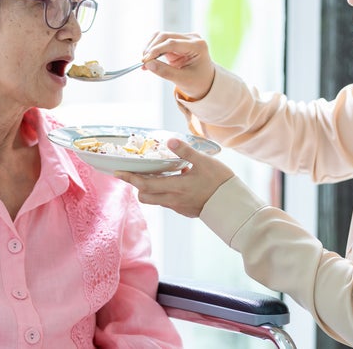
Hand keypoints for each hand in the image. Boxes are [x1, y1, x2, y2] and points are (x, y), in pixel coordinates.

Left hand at [115, 138, 234, 217]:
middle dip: (137, 186)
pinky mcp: (186, 211)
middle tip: (134, 173)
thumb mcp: (204, 162)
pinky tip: (173, 183)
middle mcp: (173, 200)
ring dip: (150, 190)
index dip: (130, 178)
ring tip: (154, 176)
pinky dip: (164, 193)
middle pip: (145, 196)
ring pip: (156, 200)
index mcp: (175, 187)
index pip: (145, 184)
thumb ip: (185, 152)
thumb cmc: (220, 182)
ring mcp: (179, 207)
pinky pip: (168, 203)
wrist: (234, 205)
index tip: (118, 173)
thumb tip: (169, 140)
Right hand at [141, 32, 215, 99]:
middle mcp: (192, 38)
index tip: (145, 61)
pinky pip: (161, 41)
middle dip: (152, 48)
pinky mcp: (178, 41)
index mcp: (198, 46)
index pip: (172, 43)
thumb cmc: (197, 82)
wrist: (206, 82)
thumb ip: (165, 71)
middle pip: (165, 36)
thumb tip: (148, 64)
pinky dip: (153, 49)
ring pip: (161, 36)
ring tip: (145, 62)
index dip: (156, 50)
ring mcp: (185, 38)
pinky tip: (149, 60)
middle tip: (143, 62)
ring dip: (151, 48)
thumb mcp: (182, 80)